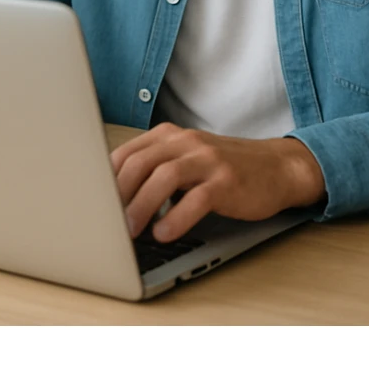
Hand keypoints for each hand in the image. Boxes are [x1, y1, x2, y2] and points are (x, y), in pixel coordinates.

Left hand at [109, 122, 325, 243]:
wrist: (276, 168)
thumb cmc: (224, 169)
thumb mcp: (187, 162)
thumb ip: (155, 172)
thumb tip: (113, 202)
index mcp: (171, 136)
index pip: (127, 153)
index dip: (105, 180)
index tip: (92, 204)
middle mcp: (187, 142)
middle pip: (141, 163)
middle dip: (118, 195)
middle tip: (105, 223)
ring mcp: (208, 159)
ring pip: (165, 177)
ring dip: (142, 206)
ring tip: (131, 231)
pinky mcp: (227, 181)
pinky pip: (197, 198)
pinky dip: (176, 217)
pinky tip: (165, 233)